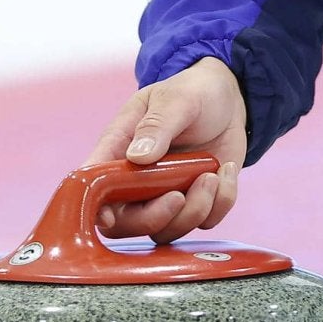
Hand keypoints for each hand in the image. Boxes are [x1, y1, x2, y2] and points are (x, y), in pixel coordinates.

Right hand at [83, 56, 247, 243]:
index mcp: (120, 150)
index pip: (94, 187)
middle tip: (179, 195)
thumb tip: (137, 157)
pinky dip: (220, 202)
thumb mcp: (175, 99)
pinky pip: (205, 221)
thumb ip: (156, 125)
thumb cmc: (191, 92)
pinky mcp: (197, 200)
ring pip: (167, 229)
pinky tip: (226, 171)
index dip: (95, 209)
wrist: (228, 97)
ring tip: (211, 175)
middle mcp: (138, 180)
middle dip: (154, 217)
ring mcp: (167, 194)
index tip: (111, 215)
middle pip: (127, 223)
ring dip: (194, 210)